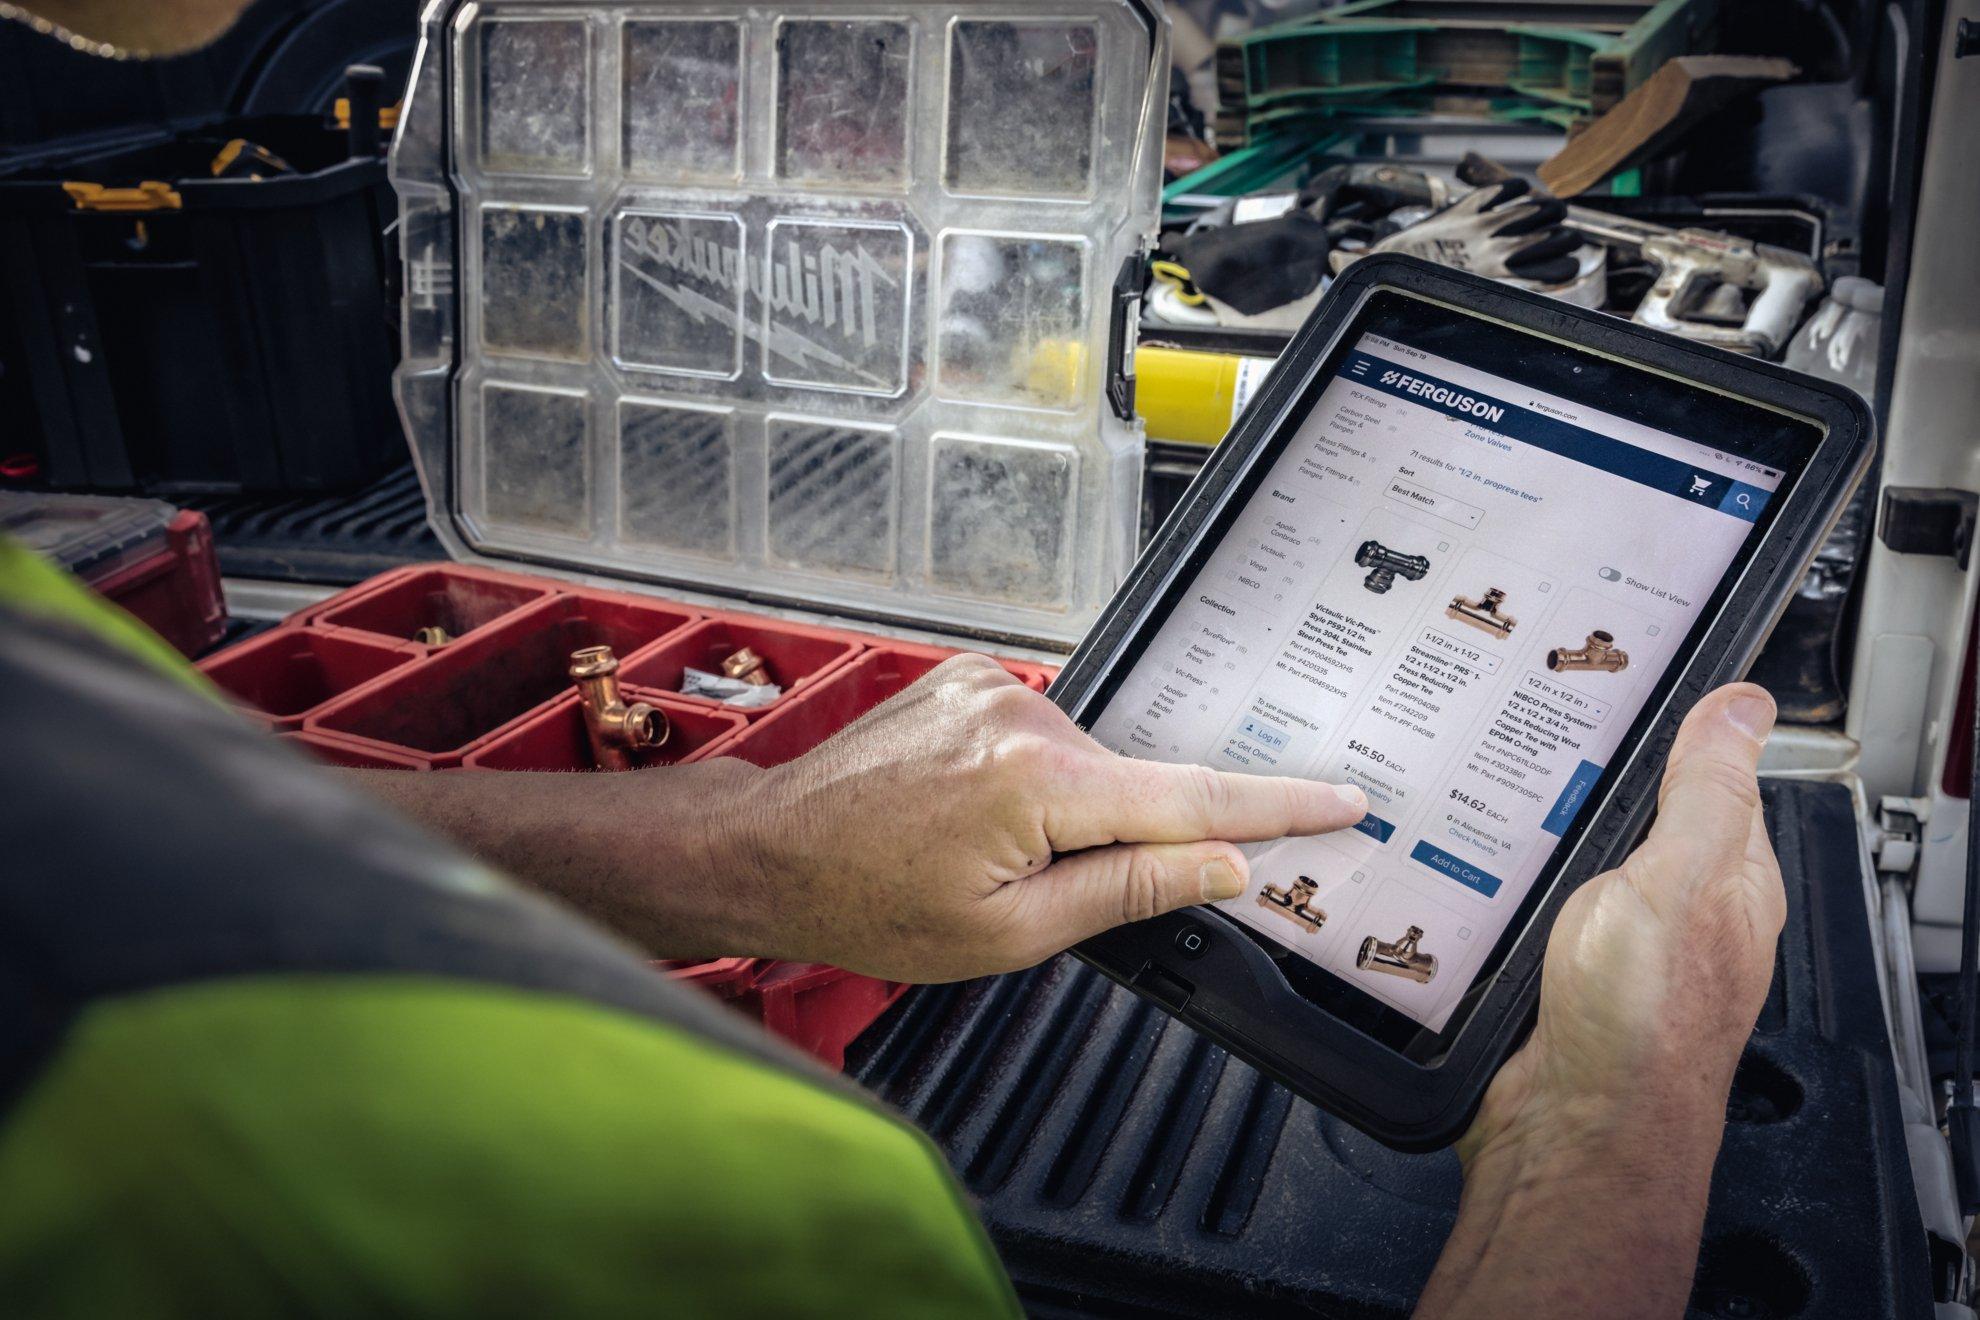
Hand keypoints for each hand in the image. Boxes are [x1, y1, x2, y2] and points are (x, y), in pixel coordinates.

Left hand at [727, 654, 1369, 981]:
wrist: (768, 851)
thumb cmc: (870, 904)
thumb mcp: (1011, 933)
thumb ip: (1129, 891)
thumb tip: (1224, 866)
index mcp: (1037, 783)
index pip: (1190, 800)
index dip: (1276, 808)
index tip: (1343, 802)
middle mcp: (1021, 715)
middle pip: (1134, 787)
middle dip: (1128, 842)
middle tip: (1045, 894)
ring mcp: (992, 690)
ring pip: (1088, 766)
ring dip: (1073, 816)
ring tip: (981, 860)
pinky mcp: (971, 682)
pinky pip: (1046, 740)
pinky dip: (1040, 784)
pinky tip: (973, 822)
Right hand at [1416, 683, 1780, 1319]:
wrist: (1567, 1128)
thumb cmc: (1641, 1024)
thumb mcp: (1682, 877)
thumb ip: (1707, 790)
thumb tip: (1743, 706)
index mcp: (1729, 878)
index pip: (1708, 775)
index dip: (1668, 728)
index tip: (1618, 686)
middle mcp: (1674, 909)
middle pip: (1624, 813)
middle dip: (1578, 780)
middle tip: (1530, 738)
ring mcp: (1610, 941)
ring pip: (1563, 857)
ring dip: (1526, 832)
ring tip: (1487, 794)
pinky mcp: (1551, 970)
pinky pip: (1520, 903)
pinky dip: (1493, 881)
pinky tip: (1467, 866)